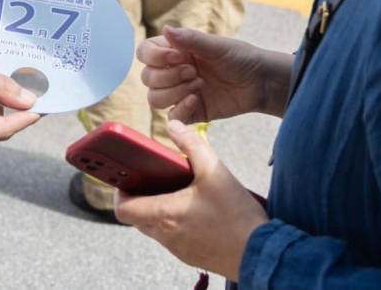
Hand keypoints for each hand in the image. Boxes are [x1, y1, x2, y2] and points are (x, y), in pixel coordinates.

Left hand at [114, 121, 267, 282]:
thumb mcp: (214, 170)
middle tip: (151, 177)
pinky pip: (171, 237)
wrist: (261, 253)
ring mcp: (178, 249)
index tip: (126, 177)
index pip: (123, 208)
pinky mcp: (191, 255)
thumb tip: (174, 125)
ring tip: (174, 189)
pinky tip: (192, 207)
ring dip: (156, 209)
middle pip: (136, 217)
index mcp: (165, 214)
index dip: (119, 191)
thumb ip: (191, 143)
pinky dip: (172, 221)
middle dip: (139, 196)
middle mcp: (166, 235)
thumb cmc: (237, 215)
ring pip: (153, 228)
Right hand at [139, 26, 288, 122]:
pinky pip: (171, 116)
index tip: (178, 56)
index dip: (155, 56)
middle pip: (147, 77)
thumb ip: (190, 39)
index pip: (145, 53)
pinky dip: (180, 109)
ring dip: (173, 92)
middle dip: (168, 76)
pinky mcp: (191, 112)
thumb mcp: (216, 46)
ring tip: (198, 85)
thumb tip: (165, 28)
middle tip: (193, 72)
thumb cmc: (240, 58)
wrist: (260, 82)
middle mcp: (173, 71)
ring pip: (154, 98)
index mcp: (175, 51)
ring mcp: (180, 92)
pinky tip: (196, 99)